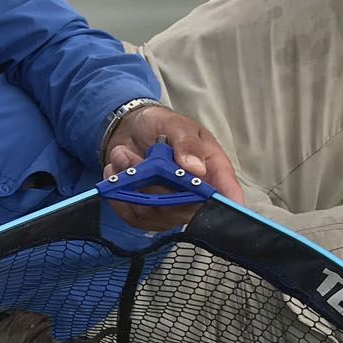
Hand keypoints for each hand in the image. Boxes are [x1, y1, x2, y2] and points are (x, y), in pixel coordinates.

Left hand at [101, 103, 244, 228]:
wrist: (131, 130)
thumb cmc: (161, 126)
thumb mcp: (177, 125)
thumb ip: (187, 144)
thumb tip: (196, 170)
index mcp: (213, 171)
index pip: (226, 195)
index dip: (225, 205)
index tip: (210, 202)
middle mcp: (195, 196)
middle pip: (182, 207)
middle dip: (152, 182)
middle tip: (133, 156)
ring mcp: (170, 210)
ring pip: (152, 212)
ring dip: (130, 183)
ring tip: (122, 157)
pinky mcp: (146, 217)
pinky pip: (132, 217)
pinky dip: (118, 195)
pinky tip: (115, 173)